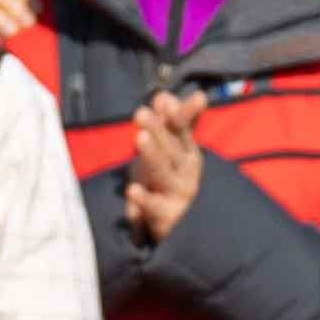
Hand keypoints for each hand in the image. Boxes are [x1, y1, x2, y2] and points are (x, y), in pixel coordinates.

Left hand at [121, 85, 204, 243]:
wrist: (176, 223)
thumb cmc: (168, 179)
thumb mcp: (169, 150)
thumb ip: (168, 122)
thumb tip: (163, 95)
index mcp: (188, 153)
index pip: (183, 130)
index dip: (176, 115)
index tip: (163, 100)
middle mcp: (186, 172)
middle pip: (171, 148)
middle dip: (157, 130)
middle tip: (140, 113)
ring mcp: (177, 194)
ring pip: (163, 173)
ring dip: (152, 155)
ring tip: (140, 137)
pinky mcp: (165, 216)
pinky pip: (153, 207)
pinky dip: (143, 200)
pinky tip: (131, 189)